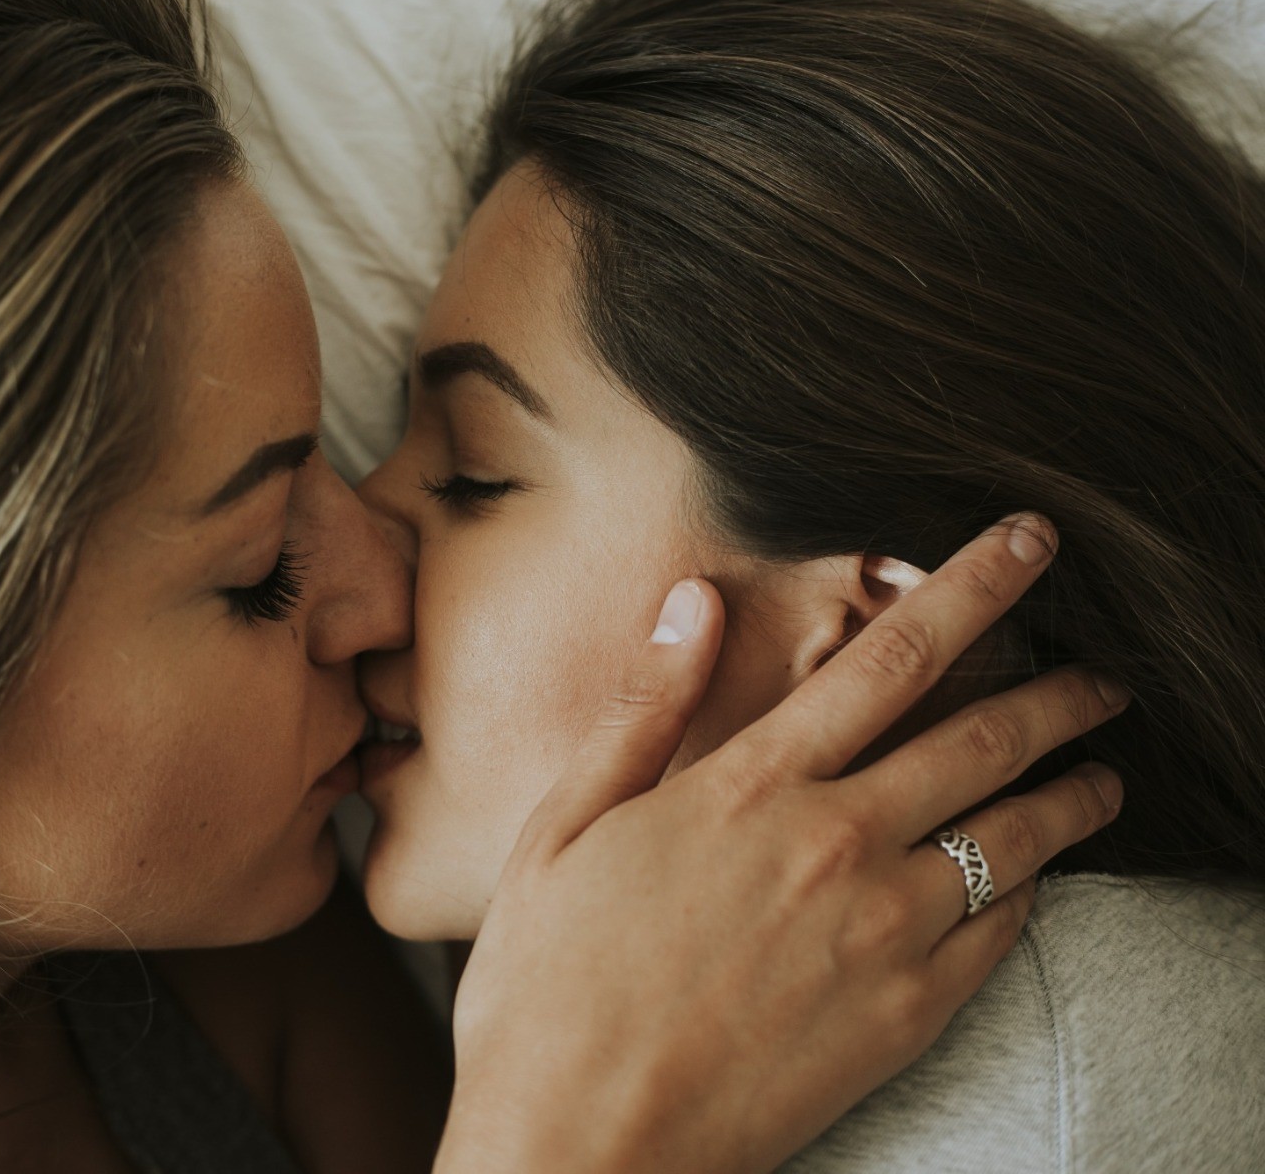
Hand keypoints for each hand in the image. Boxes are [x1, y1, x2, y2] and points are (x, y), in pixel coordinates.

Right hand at [437, 514, 1124, 1173]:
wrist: (581, 1144)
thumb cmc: (549, 986)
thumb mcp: (562, 827)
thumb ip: (641, 709)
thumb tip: (691, 603)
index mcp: (750, 789)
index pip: (891, 657)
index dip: (975, 587)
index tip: (1031, 542)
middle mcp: (834, 845)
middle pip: (984, 739)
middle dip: (1060, 692)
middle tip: (1106, 674)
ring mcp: (882, 934)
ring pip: (1017, 835)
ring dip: (1074, 790)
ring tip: (1104, 771)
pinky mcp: (907, 1016)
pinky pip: (1004, 931)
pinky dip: (1037, 887)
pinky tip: (1042, 875)